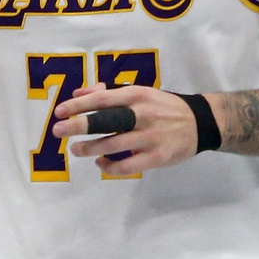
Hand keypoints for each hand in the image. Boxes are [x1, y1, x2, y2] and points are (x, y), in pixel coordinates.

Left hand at [52, 85, 197, 174]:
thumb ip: (108, 93)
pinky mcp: (157, 157)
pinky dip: (109, 166)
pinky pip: (127, 165)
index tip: (58, 112)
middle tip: (57, 131)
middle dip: (78, 126)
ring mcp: (150, 137)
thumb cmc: (161, 106)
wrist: (200, 122)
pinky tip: (100, 163)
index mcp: (136, 96)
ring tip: (75, 150)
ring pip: (113, 145)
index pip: (102, 99)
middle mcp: (142, 115)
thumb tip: (77, 94)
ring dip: (89, 149)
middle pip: (106, 121)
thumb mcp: (139, 92)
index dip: (78, 105)